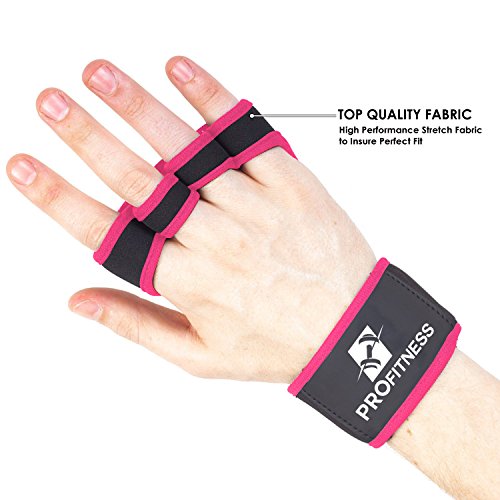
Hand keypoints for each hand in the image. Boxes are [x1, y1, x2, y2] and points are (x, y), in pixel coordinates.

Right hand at [6, 57, 374, 381]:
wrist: (355, 329)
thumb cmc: (277, 344)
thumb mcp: (201, 355)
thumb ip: (137, 324)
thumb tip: (77, 299)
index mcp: (189, 282)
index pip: (109, 234)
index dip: (60, 198)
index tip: (22, 166)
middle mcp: (216, 239)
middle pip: (140, 182)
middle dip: (88, 138)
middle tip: (49, 102)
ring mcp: (256, 205)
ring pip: (187, 151)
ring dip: (139, 108)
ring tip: (98, 75)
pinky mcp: (291, 181)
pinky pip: (246, 135)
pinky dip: (212, 100)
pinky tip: (180, 70)